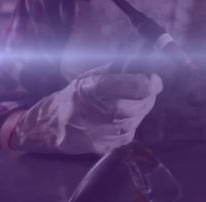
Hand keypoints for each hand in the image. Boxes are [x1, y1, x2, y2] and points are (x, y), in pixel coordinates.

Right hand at [8, 71, 163, 154]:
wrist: (52, 127)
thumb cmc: (72, 97)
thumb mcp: (88, 77)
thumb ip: (114, 70)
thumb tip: (140, 58)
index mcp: (92, 89)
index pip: (133, 85)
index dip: (149, 81)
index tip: (153, 77)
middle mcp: (99, 112)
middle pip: (140, 103)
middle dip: (149, 94)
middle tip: (148, 87)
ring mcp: (103, 133)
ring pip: (138, 119)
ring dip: (142, 108)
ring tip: (136, 100)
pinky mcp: (105, 147)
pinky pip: (130, 133)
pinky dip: (133, 123)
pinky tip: (126, 116)